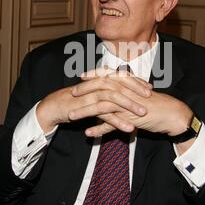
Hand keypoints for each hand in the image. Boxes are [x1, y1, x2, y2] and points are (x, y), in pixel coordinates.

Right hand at [36, 67, 151, 133]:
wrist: (55, 107)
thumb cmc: (76, 100)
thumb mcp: (93, 93)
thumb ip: (107, 91)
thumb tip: (123, 92)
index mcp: (99, 79)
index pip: (120, 76)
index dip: (135, 81)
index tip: (149, 87)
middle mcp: (96, 84)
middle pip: (119, 83)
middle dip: (136, 89)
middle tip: (150, 96)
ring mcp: (90, 95)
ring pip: (114, 97)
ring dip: (130, 105)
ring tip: (143, 113)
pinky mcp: (85, 108)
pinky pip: (104, 115)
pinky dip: (118, 121)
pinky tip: (129, 128)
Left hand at [70, 70, 192, 139]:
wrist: (171, 114)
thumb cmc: (156, 104)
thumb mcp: (139, 94)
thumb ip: (127, 90)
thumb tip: (116, 90)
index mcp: (128, 83)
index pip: (108, 74)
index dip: (94, 74)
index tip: (82, 76)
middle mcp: (126, 91)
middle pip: (101, 88)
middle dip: (85, 90)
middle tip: (72, 93)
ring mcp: (127, 105)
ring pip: (101, 106)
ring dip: (85, 111)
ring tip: (72, 116)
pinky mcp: (129, 119)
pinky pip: (111, 124)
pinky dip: (99, 129)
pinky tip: (88, 133)